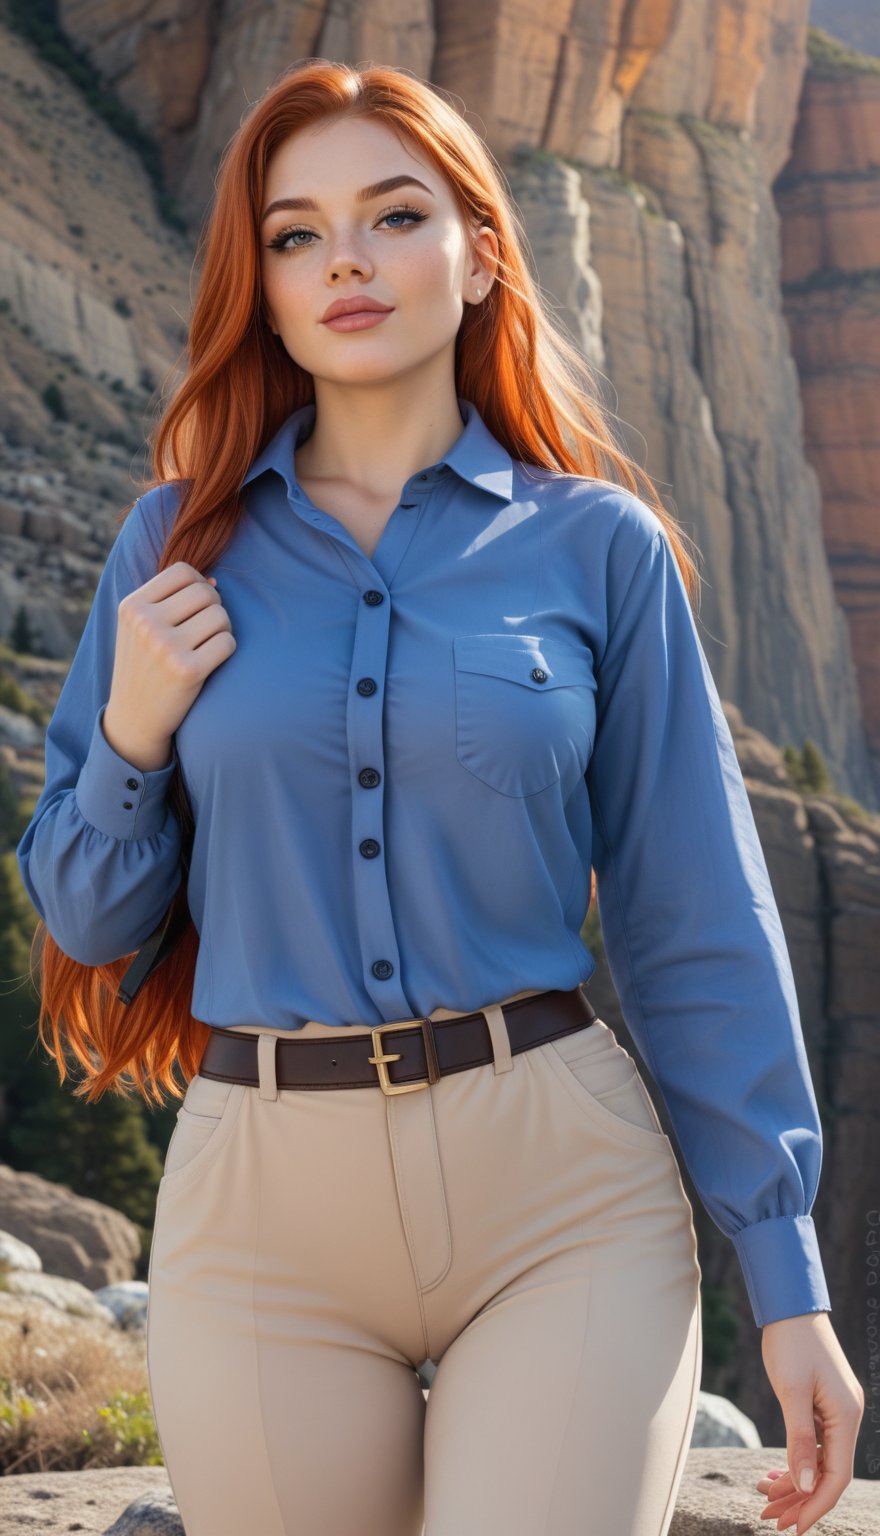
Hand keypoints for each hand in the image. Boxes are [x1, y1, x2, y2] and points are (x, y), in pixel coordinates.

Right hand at [107, 565, 234, 753]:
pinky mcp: (188, 670)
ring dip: (222, 629)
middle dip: (214, 608)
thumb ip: (171, 599)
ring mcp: (165, 647)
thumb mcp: (140, 627)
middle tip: (205, 629)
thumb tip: (215, 580)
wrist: (135, 718)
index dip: (199, 585)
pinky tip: (211, 661)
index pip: (182, 571)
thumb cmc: (144, 666)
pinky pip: (228, 643)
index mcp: (132, 606)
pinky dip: (226, 650)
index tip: (195, 607)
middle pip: (205, 593)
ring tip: (206, 644)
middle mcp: (145, 623)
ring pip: (220, 616)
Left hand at [754, 1312, 863, 1531]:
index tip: (793, 1528)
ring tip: (764, 1499)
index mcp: (845, 1416)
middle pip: (827, 1472)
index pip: (836, 1476)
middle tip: (769, 1518)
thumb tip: (803, 1484)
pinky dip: (795, 1460)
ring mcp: (837, 1411)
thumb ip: (798, 1438)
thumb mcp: (791, 1390)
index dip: (814, 1505)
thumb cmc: (790, 1342)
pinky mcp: (824, 1404)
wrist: (791, 1305)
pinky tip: (774, 1473)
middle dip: (800, 1499)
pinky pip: (813, 1443)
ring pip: (818, 1460)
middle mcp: (847, 1417)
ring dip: (794, 1482)